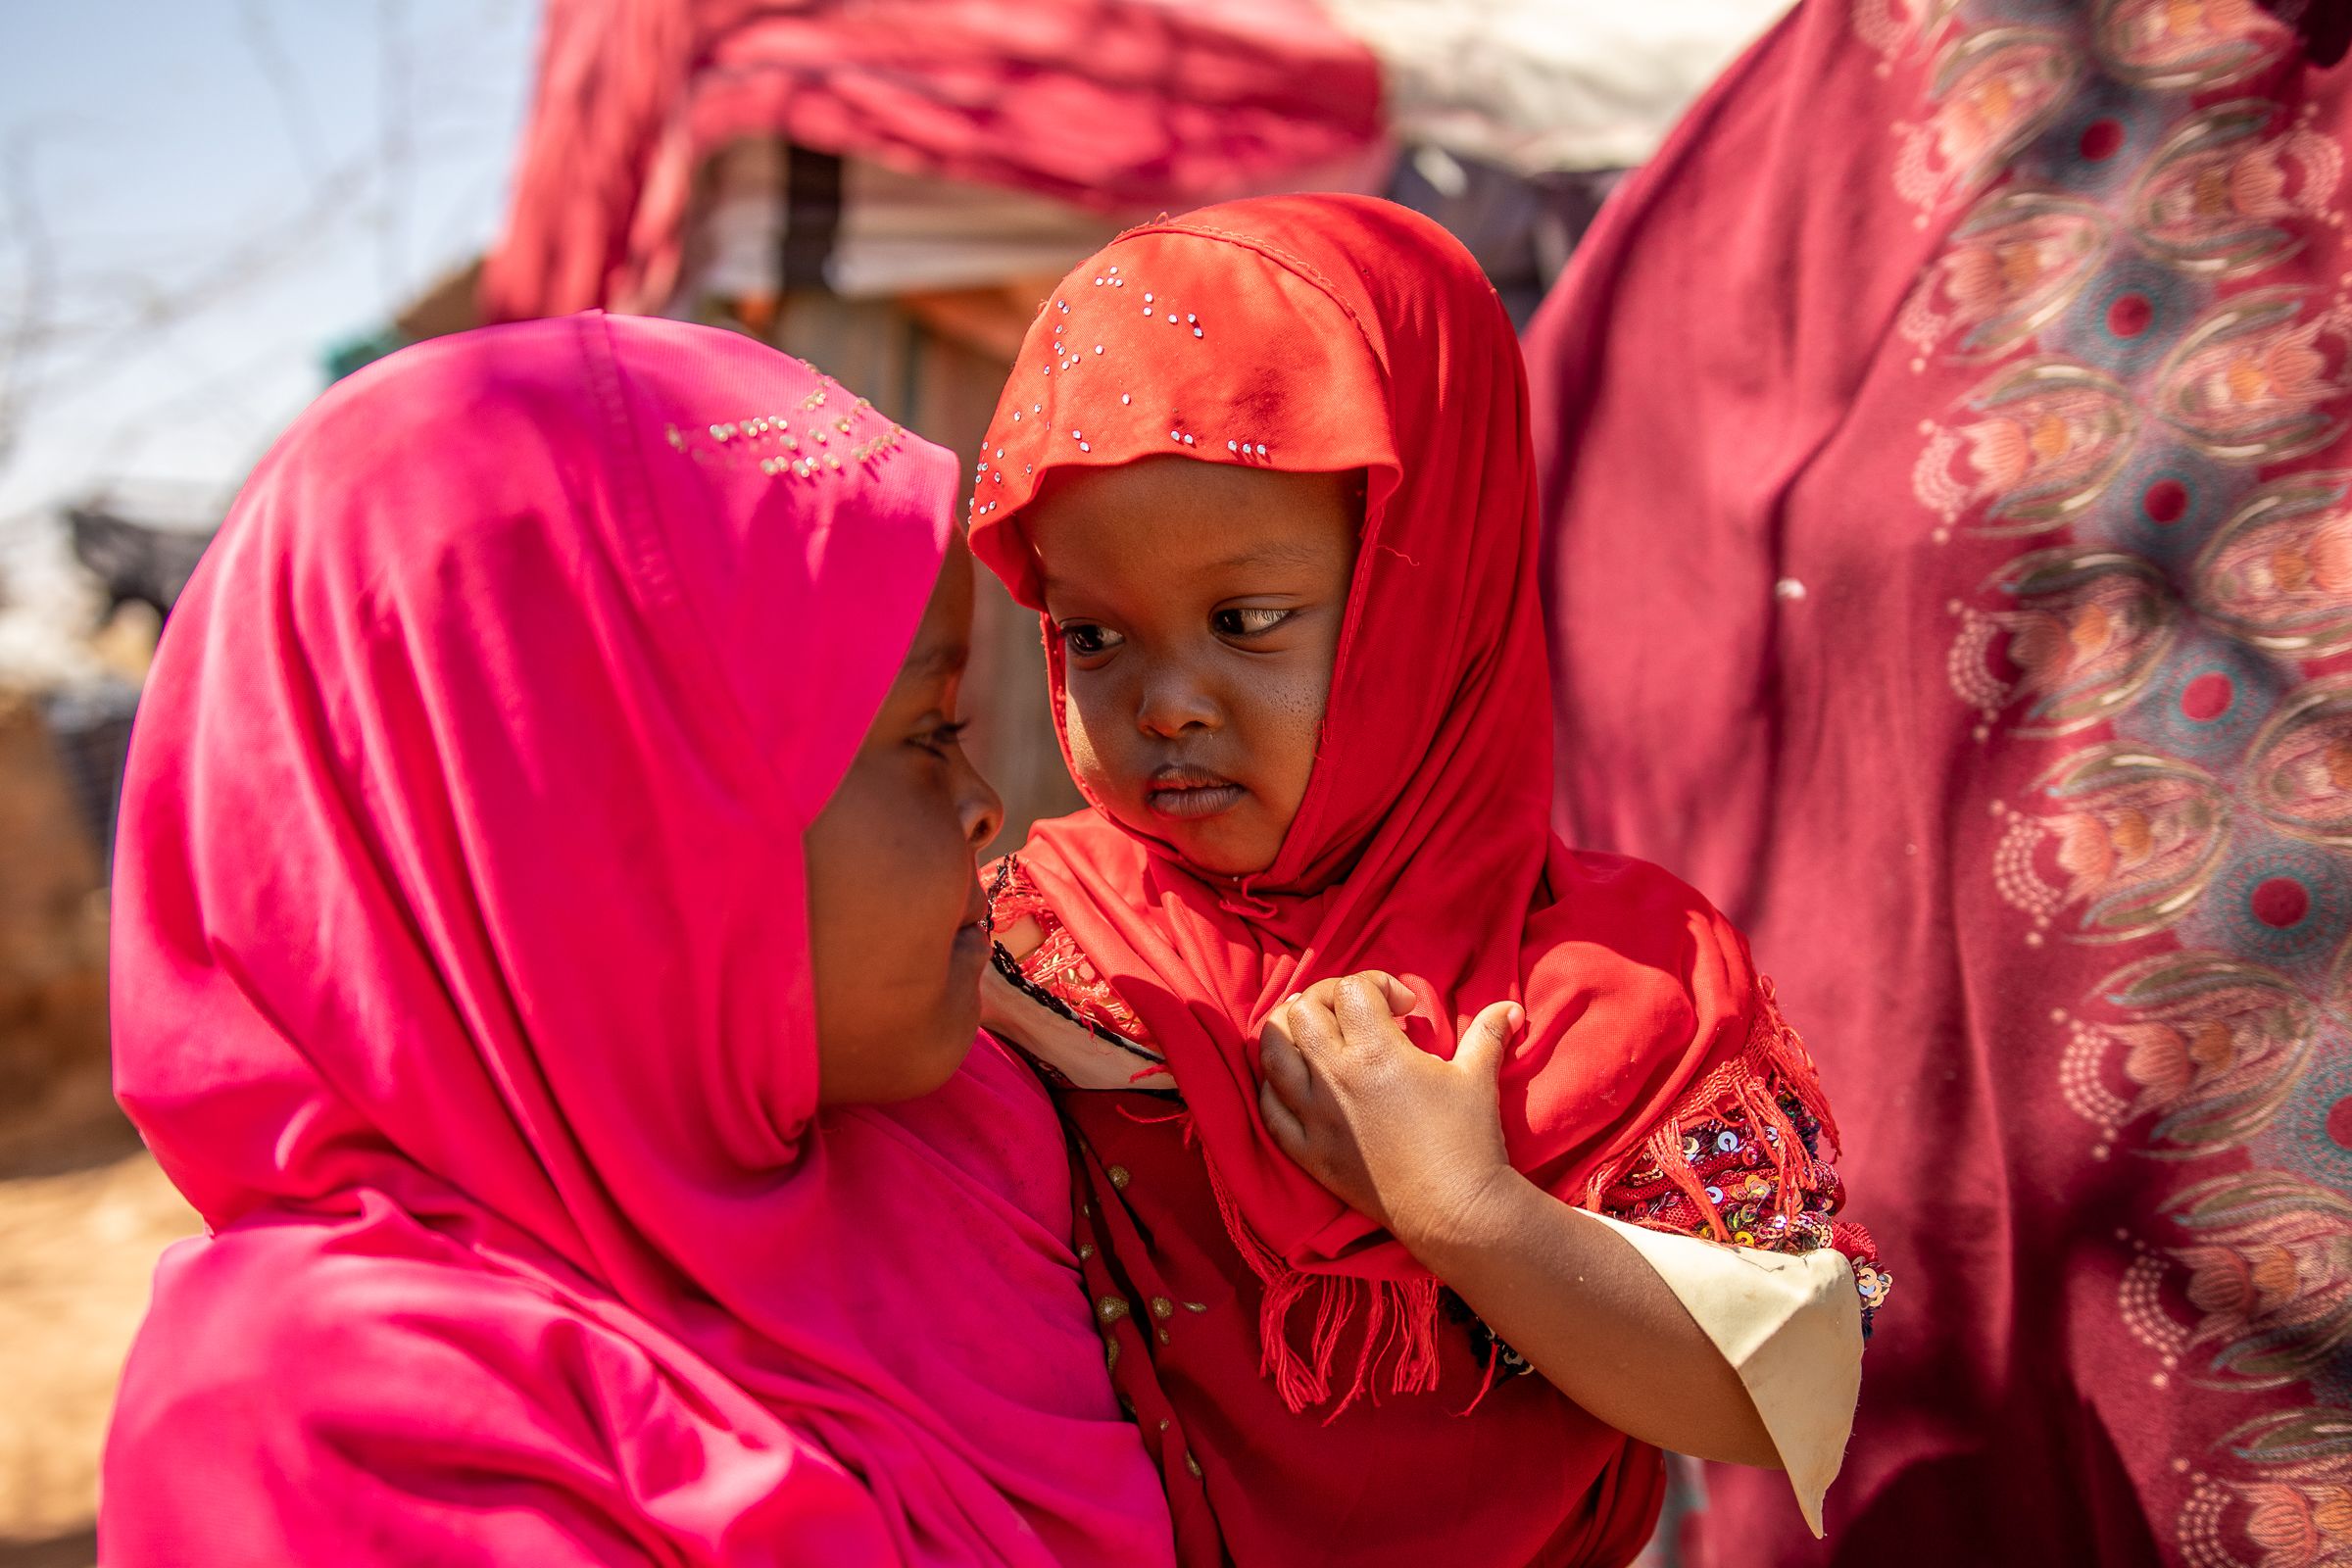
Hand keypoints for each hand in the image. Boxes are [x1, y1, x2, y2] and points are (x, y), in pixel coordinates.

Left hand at [1257, 971, 1524, 1255]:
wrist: (1454, 1210)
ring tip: (1313, 1035)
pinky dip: (1273, 1087)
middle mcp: (1336, 1077)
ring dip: (1287, 1033)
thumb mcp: (1478, 1077)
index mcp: (1377, 1052)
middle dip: (1327, 999)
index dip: (1378, 985)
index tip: (1404, 1009)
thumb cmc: (1468, 1141)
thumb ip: (1488, 1033)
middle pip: (1302, 1011)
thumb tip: (1511, 1007)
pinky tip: (1293, 1081)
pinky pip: (1269, 1109)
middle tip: (1354, 1014)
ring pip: (1271, 1053)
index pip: (1352, 989)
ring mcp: (1315, 1116)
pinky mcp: (1308, 1151)